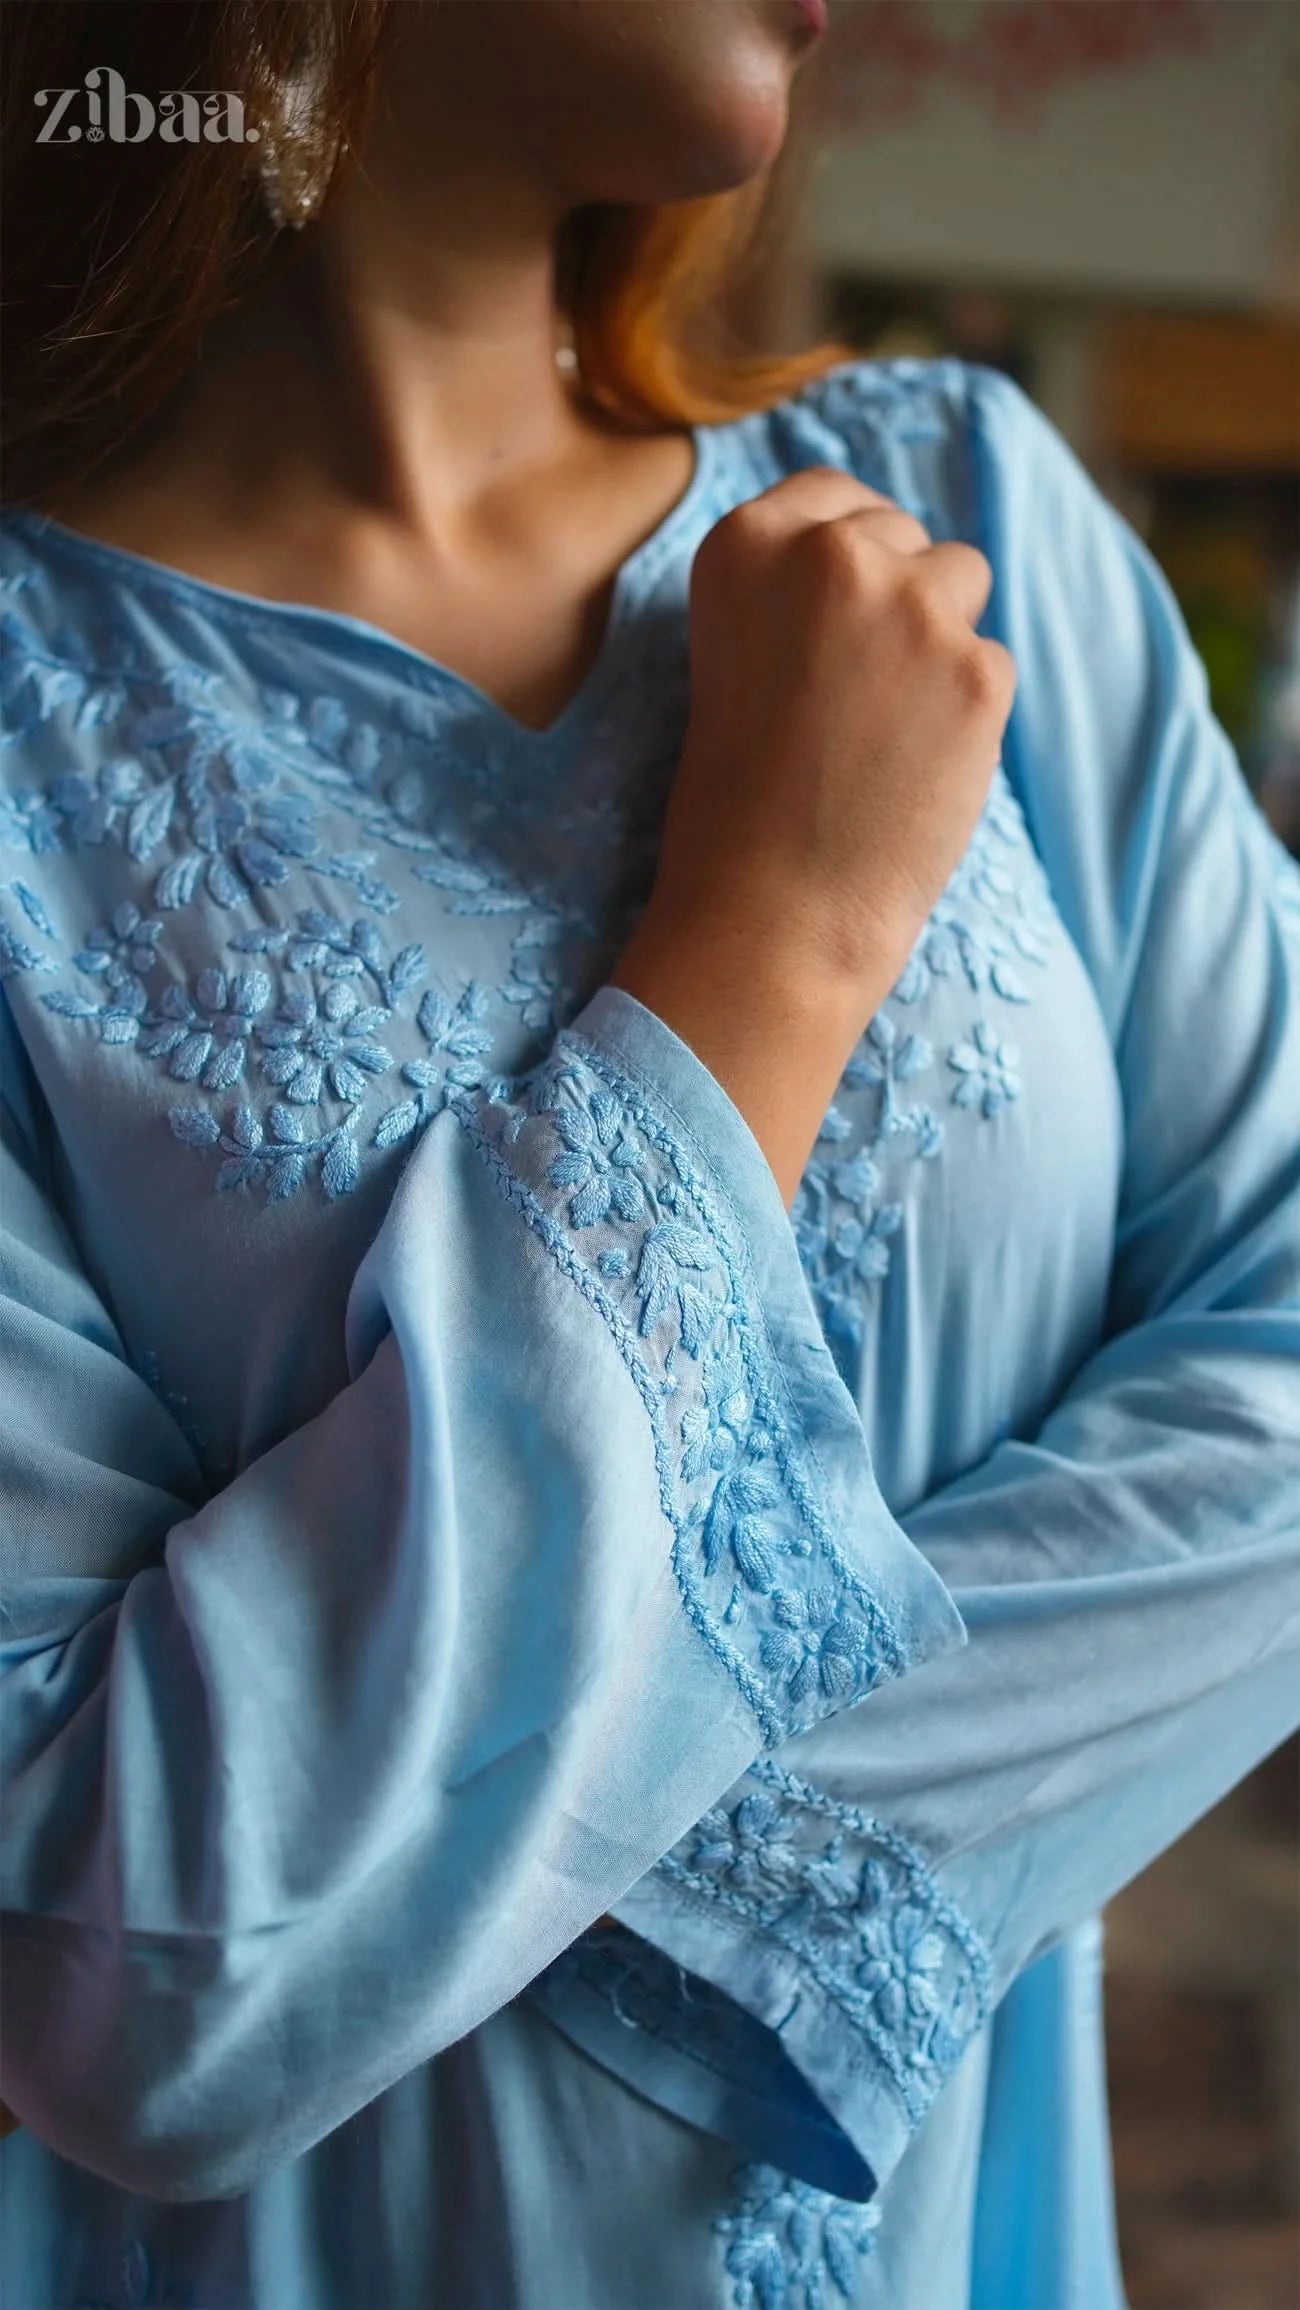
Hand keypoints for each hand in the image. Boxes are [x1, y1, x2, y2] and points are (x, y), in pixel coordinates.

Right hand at [611, 468, 1015, 1203]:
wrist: (772, 912)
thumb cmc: (738, 803)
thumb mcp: (734, 655)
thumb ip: (794, 589)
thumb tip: (885, 547)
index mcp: (744, 542)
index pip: (832, 495)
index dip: (849, 554)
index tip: (837, 619)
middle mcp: (828, 554)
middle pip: (906, 536)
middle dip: (898, 599)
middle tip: (853, 701)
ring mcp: (911, 606)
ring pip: (963, 583)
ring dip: (943, 644)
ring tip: (885, 732)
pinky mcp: (978, 669)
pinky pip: (993, 664)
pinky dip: (969, 716)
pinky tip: (916, 770)